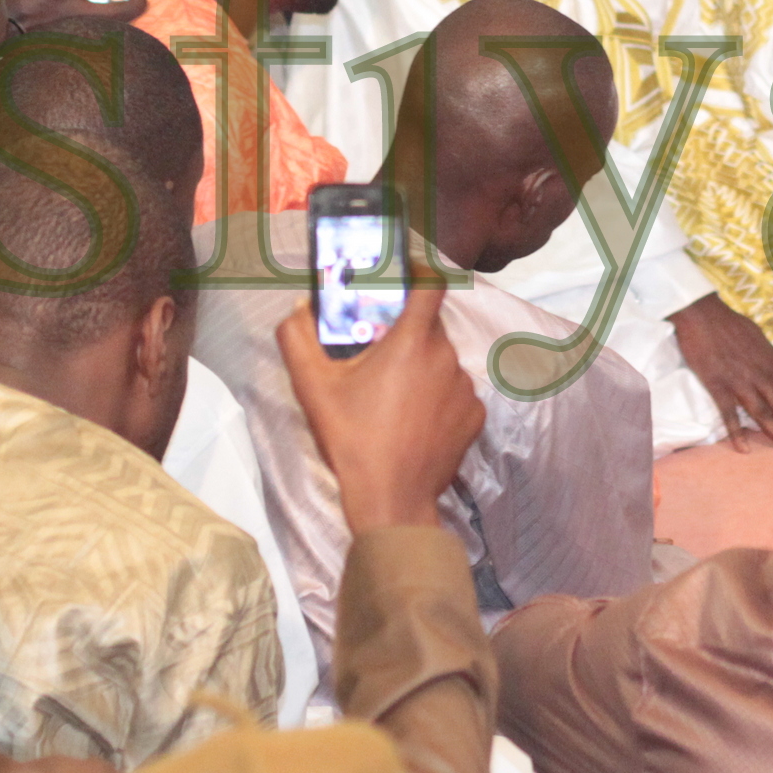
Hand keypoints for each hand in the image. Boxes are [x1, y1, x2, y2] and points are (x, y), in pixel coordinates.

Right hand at [275, 276, 483, 531]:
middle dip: (406, 332)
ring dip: (422, 368)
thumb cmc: (352, 439)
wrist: (391, 499)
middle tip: (377, 353)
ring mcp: (465, 388)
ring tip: (392, 397)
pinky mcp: (476, 416)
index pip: (431, 284)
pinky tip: (413, 421)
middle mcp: (447, 357)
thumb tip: (300, 309)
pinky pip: (456, 394)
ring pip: (442, 361)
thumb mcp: (311, 387)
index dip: (419, 272)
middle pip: (430, 327)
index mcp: (412, 341)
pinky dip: (437, 398)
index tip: (404, 276)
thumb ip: (297, 338)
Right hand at [670, 293, 772, 451]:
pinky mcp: (718, 386)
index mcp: (772, 365)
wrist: (702, 315)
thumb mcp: (762, 337)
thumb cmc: (732, 325)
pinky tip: (744, 448)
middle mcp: (760, 376)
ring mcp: (739, 383)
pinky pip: (729, 413)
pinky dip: (736, 431)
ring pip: (763, 412)